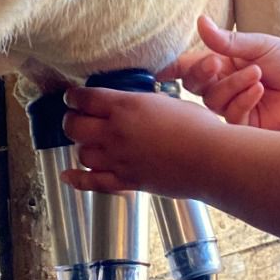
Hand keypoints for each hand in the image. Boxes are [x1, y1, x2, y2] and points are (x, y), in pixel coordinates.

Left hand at [60, 86, 224, 195]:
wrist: (210, 158)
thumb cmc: (198, 127)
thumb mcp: (166, 102)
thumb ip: (142, 104)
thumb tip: (132, 106)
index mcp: (125, 106)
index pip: (84, 99)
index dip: (74, 97)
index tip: (73, 98)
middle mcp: (115, 132)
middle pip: (73, 127)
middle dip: (72, 121)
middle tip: (77, 120)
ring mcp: (118, 159)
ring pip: (82, 154)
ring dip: (83, 147)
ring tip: (89, 144)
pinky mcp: (126, 181)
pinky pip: (93, 182)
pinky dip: (77, 179)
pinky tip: (69, 175)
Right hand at [159, 15, 279, 131]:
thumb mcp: (257, 45)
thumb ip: (226, 40)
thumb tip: (199, 21)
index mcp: (223, 65)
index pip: (189, 67)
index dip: (172, 69)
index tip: (161, 72)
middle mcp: (224, 87)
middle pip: (193, 86)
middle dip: (201, 73)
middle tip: (217, 64)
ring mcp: (233, 108)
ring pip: (212, 101)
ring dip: (233, 85)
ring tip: (258, 75)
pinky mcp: (246, 127)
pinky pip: (230, 117)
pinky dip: (243, 101)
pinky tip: (260, 91)